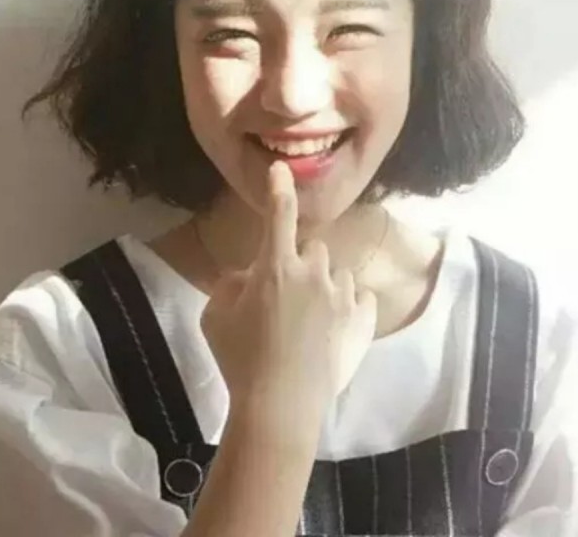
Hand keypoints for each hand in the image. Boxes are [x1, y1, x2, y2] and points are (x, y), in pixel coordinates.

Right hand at [200, 162, 376, 430]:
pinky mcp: (362, 322)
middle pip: (313, 248)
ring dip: (325, 285)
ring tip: (311, 318)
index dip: (279, 190)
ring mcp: (342, 297)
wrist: (280, 407)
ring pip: (337, 274)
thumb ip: (231, 285)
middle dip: (300, 262)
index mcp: (275, 267)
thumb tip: (248, 276)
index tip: (281, 169)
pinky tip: (335, 326)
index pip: (279, 216)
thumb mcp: (215, 317)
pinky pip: (361, 298)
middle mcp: (313, 273)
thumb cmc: (240, 359)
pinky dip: (349, 306)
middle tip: (286, 293)